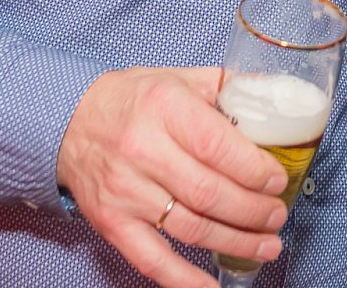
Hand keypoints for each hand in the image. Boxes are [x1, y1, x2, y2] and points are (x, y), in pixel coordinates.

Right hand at [57, 68, 289, 287]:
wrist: (68, 122)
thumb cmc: (133, 100)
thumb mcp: (179, 78)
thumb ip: (227, 87)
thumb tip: (276, 94)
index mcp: (165, 107)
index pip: (217, 146)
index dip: (254, 170)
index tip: (277, 180)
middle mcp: (143, 149)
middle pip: (209, 193)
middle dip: (253, 211)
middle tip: (277, 215)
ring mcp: (126, 191)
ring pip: (190, 227)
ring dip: (235, 242)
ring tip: (266, 244)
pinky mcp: (112, 222)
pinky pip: (151, 259)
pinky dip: (184, 279)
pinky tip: (213, 285)